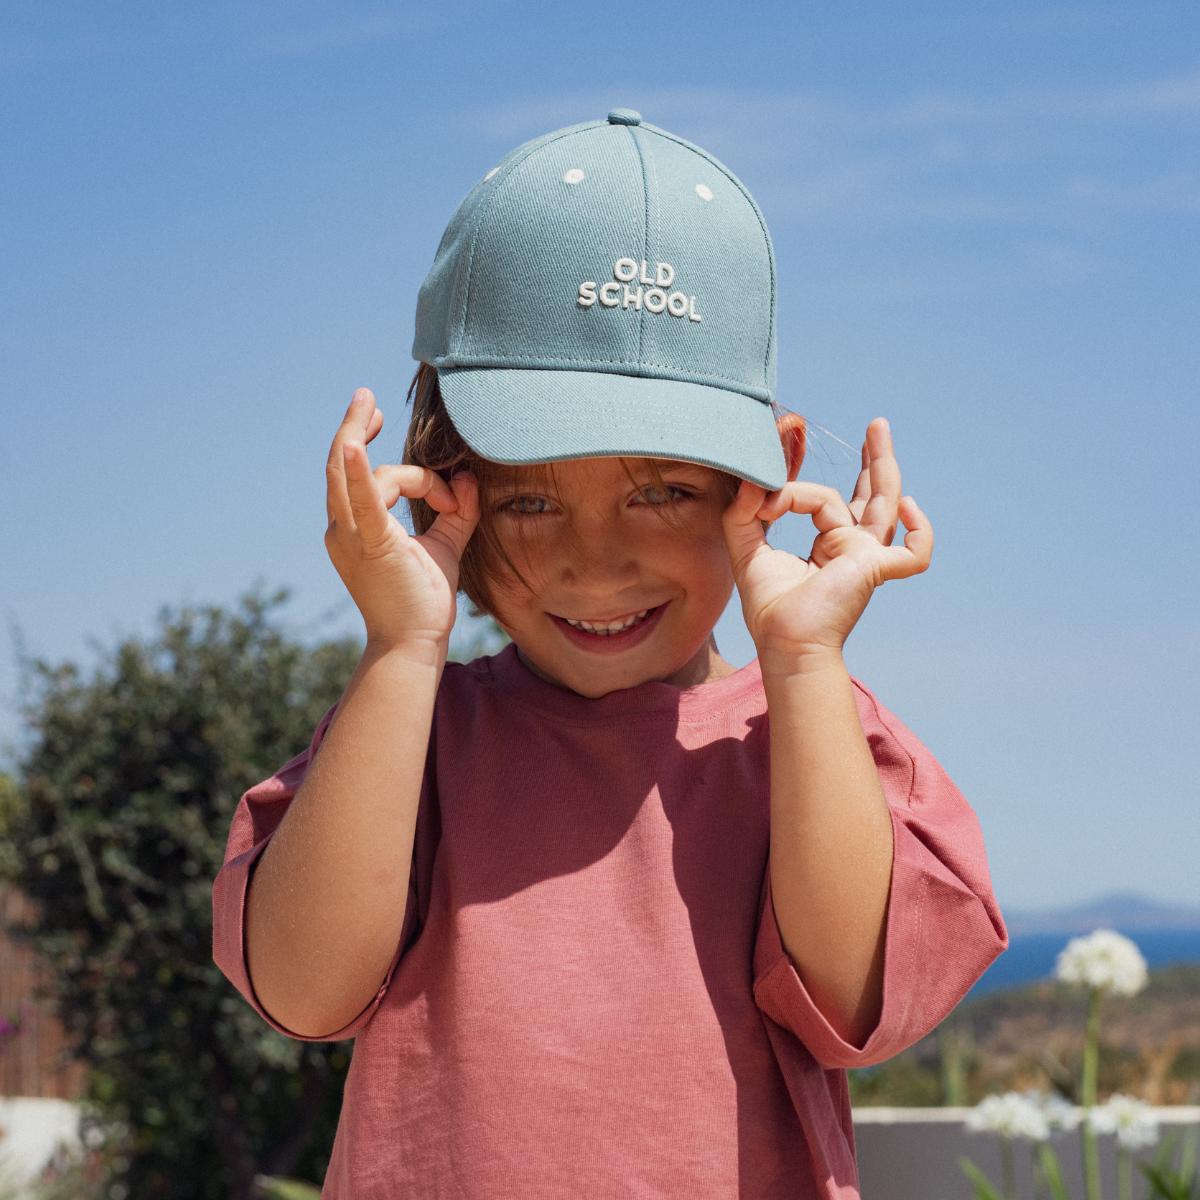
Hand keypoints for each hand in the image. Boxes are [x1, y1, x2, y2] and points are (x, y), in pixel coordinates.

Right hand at [325, 387, 479, 651]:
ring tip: (367, 406)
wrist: (414, 643)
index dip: (414, 476)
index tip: (447, 493)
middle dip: (351, 428)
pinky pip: (359, 500)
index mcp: (355, 531)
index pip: (374, 483)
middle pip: (340, 467)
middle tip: (364, 398)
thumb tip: (468, 479)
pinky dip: (356, 472)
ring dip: (357, 436)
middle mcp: (342, 531)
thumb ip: (456, 512)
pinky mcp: (368, 544)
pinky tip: (352, 444)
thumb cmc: (424, 602)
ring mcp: (349, 537)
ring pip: (353, 475)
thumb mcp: (445, 547)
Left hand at [721, 418, 932, 667]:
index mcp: (827, 545)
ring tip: (878, 429)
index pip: (820, 501)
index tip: (761, 499)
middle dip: (872, 459)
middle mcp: (851, 548)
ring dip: (883, 467)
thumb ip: (744, 511)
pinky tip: (908, 504)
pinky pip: (915, 552)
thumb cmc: (770, 607)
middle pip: (870, 495)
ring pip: (883, 506)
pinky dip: (920, 530)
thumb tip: (754, 478)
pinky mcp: (876, 569)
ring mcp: (867, 557)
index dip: (791, 492)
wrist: (784, 643)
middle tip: (875, 426)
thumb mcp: (745, 548)